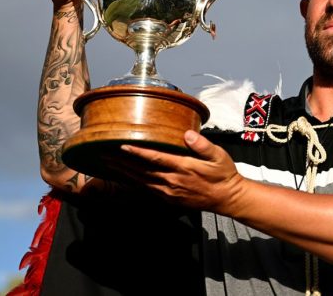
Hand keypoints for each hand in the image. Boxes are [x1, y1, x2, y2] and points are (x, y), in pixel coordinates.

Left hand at [116, 131, 245, 213]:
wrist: (227, 199)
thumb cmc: (223, 174)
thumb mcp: (219, 156)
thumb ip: (202, 145)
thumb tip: (188, 134)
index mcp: (183, 168)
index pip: (155, 158)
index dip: (137, 152)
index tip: (122, 145)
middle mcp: (172, 181)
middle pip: (142, 171)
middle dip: (122, 162)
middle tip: (104, 154)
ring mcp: (169, 192)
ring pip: (141, 181)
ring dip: (123, 173)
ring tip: (108, 164)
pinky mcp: (169, 198)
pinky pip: (146, 190)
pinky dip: (133, 184)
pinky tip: (123, 178)